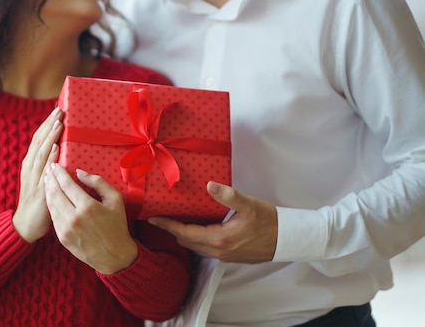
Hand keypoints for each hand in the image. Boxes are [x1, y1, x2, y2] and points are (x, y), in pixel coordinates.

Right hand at [13, 107, 62, 242]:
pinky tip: (55, 149)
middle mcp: (30, 168)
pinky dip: (49, 159)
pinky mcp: (39, 191)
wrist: (26, 226)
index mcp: (31, 164)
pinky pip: (44, 173)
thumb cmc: (38, 202)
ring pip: (41, 154)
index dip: (47, 124)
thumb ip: (50, 165)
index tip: (57, 110)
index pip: (39, 139)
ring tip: (58, 123)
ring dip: (50, 137)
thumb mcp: (43, 179)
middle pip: (39, 142)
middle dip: (49, 125)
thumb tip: (61, 149)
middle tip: (59, 110)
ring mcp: (34, 179)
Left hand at [44, 165, 138, 273]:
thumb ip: (98, 183)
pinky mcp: (62, 238)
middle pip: (55, 193)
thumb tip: (79, 172)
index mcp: (88, 207)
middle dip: (50, 179)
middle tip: (48, 169)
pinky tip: (51, 197)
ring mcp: (66, 229)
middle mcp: (74, 218)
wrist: (115, 255)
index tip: (55, 165)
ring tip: (47, 180)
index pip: (67, 184)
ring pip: (51, 205)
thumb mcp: (115, 199)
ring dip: (48, 190)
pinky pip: (53, 217)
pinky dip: (50, 204)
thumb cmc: (118, 225)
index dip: (59, 173)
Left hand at [148, 182, 277, 262]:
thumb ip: (228, 195)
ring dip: (183, 234)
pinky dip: (195, 238)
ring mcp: (223, 255)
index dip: (167, 225)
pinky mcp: (229, 255)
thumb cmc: (269, 221)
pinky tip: (194, 226)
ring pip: (195, 246)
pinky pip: (205, 247)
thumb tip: (209, 185)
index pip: (185, 232)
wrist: (288, 239)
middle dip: (171, 229)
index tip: (152, 218)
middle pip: (186, 241)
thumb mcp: (249, 204)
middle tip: (159, 216)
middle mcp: (218, 250)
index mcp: (219, 239)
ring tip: (173, 220)